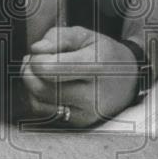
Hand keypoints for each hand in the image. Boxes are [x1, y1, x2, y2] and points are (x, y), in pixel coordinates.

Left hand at [20, 26, 138, 127]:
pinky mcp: (80, 123)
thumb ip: (58, 36)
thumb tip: (36, 49)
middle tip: (35, 60)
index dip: (36, 59)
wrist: (128, 79)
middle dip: (29, 71)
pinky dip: (37, 98)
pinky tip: (45, 86)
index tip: (41, 52)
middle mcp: (93, 94)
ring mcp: (87, 112)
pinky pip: (44, 113)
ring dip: (30, 85)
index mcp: (96, 65)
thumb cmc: (103, 53)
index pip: (49, 69)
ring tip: (40, 72)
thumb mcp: (85, 35)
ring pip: (38, 102)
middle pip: (40, 87)